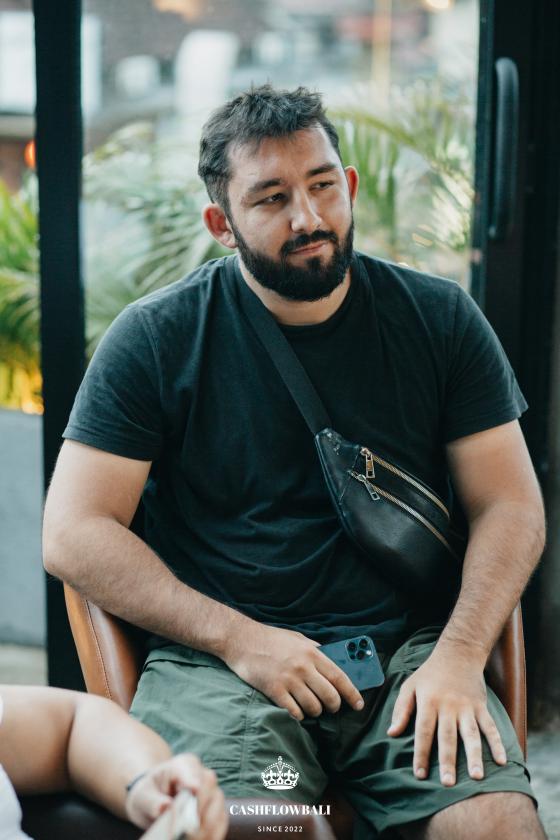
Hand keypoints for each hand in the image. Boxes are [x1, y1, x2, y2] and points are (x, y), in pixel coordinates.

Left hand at [125, 753, 226, 838]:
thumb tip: (164, 807)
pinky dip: (212, 834)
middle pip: (209, 788)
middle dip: (198, 810)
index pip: (192, 771)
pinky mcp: (216, 811)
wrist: (154, 800)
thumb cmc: (149, 794)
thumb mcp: (143, 795)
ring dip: (206, 827)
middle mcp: (203, 776)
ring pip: (218, 807)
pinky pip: (220, 822)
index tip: (193, 791)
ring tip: (190, 839)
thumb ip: (152, 801)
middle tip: (186, 830)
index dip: (193, 782)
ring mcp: (212, 793)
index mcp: (184, 764)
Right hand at [224, 622, 363, 719]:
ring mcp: (288, 680)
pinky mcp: (274, 690)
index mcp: (312, 653)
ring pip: (313, 707)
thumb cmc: (270, 639)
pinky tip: (296, 710)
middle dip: (334, 706)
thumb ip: (315, 649)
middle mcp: (303, 667)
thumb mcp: (297, 638)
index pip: (340, 677)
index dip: (352, 694)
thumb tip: (333, 661)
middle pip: (329, 696)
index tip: (359, 704)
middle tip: (331, 708)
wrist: (241, 640)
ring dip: (314, 711)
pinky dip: (298, 715)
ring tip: (310, 707)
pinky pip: (294, 712)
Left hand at [387, 642, 506, 785]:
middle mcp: (448, 705)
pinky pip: (490, 727)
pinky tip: (501, 761)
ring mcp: (467, 707)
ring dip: (474, 756)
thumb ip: (401, 710)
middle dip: (448, 761)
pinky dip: (497, 744)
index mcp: (428, 701)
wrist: (458, 653)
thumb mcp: (410, 686)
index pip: (423, 731)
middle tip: (448, 784)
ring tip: (477, 777)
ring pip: (471, 734)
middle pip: (448, 736)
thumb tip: (391, 733)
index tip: (420, 775)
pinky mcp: (481, 706)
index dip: (421, 753)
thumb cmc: (429, 673)